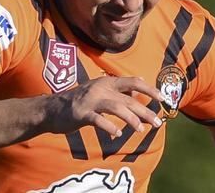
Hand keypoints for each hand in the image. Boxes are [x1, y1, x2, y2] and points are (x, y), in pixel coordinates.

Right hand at [47, 76, 163, 136]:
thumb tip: (139, 86)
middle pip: (129, 99)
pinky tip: (118, 134)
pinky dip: (109, 127)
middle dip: (145, 111)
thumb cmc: (79, 101)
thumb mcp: (100, 91)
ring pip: (117, 108)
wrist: (51, 109)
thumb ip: (119, 89)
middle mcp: (101, 89)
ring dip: (131, 120)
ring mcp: (90, 101)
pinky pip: (98, 120)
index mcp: (107, 82)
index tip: (163, 98)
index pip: (133, 82)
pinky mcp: (81, 114)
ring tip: (141, 130)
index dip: (149, 90)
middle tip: (158, 122)